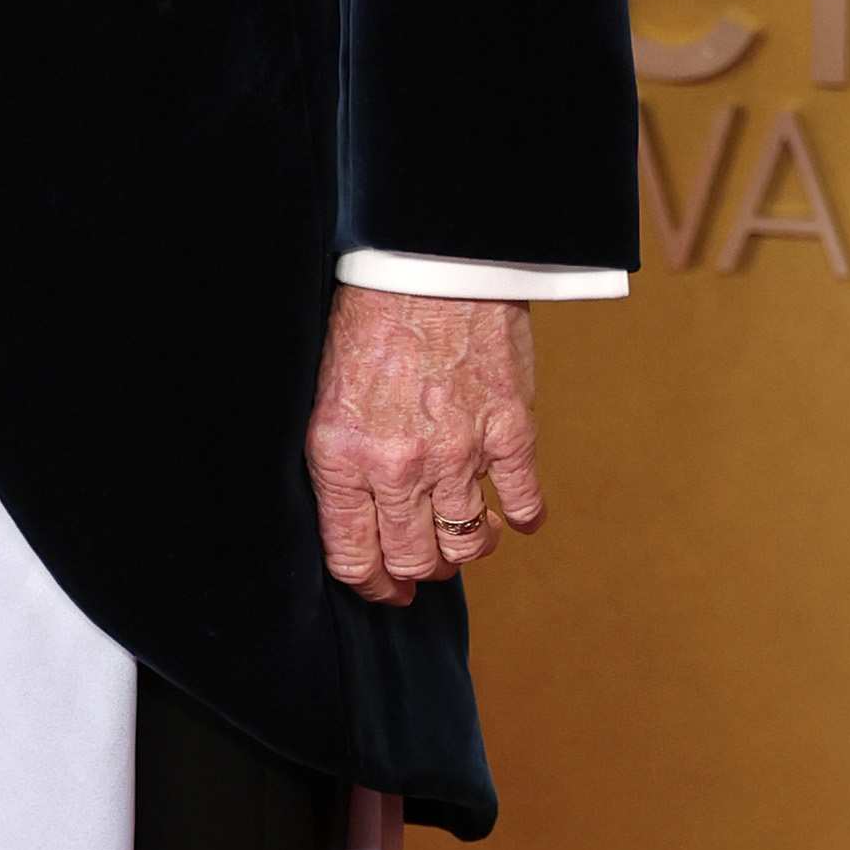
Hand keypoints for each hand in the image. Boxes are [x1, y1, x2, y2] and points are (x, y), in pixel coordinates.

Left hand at [304, 287, 540, 606]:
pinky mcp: (509, 428)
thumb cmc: (370, 316)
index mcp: (342, 455)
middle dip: (417, 574)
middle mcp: (398, 464)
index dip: (371, 585)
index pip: (354, 557)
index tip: (384, 590)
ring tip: (464, 537)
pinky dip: (522, 517)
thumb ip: (344, 459)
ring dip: (465, 549)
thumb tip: (365, 515)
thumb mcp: (326, 394)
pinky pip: (522, 500)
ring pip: (466, 543)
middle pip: (413, 560)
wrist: (427, 259)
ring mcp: (458, 451)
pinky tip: (516, 516)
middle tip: (424, 569)